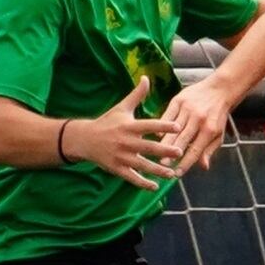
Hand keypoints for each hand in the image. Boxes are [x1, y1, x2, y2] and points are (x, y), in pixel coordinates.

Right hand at [62, 77, 182, 189]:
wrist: (84, 139)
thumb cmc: (107, 122)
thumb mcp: (121, 107)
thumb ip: (137, 95)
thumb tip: (146, 77)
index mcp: (129, 126)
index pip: (149, 125)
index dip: (163, 126)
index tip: (178, 126)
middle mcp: (126, 142)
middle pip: (148, 147)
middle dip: (164, 150)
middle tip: (180, 152)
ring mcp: (121, 157)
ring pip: (142, 165)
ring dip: (158, 171)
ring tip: (172, 174)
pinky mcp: (117, 168)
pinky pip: (132, 178)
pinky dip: (143, 183)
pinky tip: (155, 187)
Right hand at [159, 77, 234, 174]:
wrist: (220, 89)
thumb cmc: (218, 115)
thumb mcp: (218, 134)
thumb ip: (209, 150)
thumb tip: (203, 167)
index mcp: (210, 129)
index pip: (196, 150)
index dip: (186, 163)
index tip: (177, 174)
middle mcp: (198, 119)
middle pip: (183, 140)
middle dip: (172, 154)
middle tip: (162, 166)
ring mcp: (188, 109)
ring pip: (173, 129)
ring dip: (165, 143)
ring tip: (157, 154)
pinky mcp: (178, 100)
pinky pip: (167, 115)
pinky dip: (162, 126)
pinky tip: (156, 136)